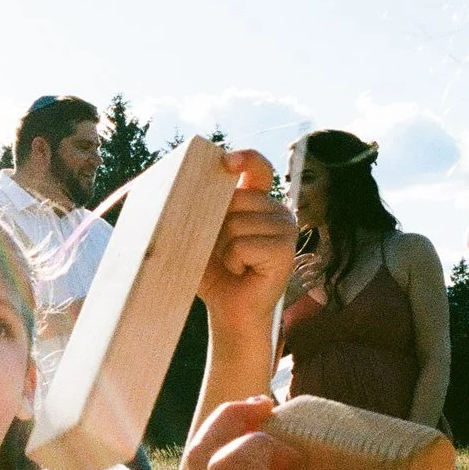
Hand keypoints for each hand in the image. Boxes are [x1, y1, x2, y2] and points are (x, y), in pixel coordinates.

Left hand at [198, 149, 296, 340]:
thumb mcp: (204, 235)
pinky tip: (243, 272)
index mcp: (260, 202)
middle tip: (224, 252)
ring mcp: (287, 229)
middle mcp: (278, 210)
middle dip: (217, 227)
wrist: (229, 310)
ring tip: (234, 264)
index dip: (245, 159)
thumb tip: (182, 189)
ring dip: (224, 249)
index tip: (227, 161)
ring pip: (236, 224)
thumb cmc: (216, 273)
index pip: (258, 168)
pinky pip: (242, 245)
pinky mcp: (285, 250)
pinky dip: (233, 262)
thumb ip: (202, 209)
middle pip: (236, 200)